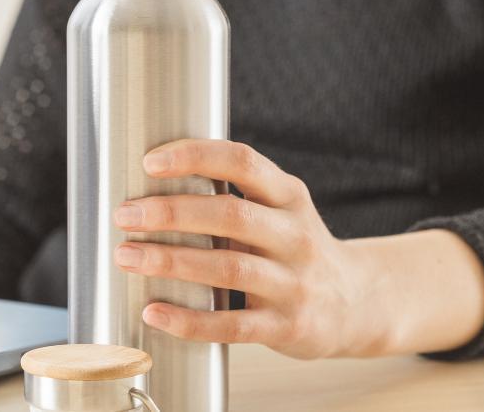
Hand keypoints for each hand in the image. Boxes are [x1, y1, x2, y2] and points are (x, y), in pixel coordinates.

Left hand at [112, 139, 383, 358]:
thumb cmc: (296, 251)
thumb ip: (232, 197)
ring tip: (127, 256)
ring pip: (228, 268)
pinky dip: (188, 320)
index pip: (243, 162)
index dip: (195, 156)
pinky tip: (153, 311)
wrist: (358, 304)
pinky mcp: (287, 326)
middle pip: (230, 215)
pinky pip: (232, 325)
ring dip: (170, 261)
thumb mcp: (280, 211)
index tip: (149, 161)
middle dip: (170, 212)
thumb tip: (150, 186)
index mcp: (289, 196)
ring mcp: (294, 283)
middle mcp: (295, 236)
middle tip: (125, 213)